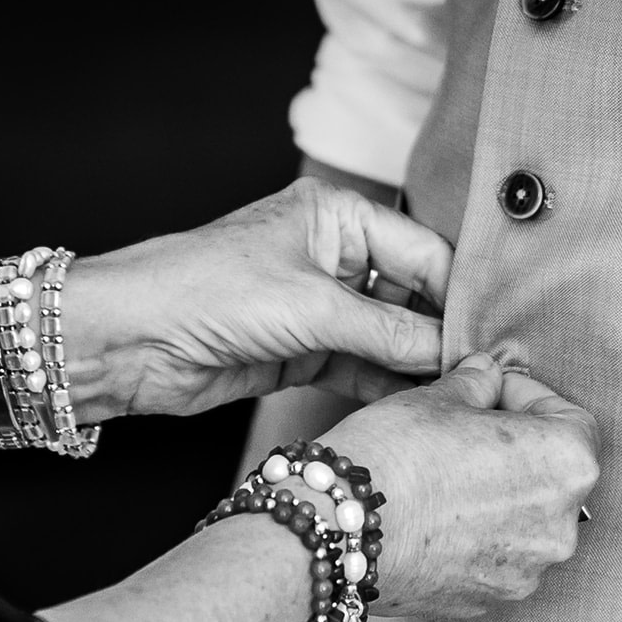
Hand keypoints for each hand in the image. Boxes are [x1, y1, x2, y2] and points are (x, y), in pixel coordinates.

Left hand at [64, 178, 450, 419]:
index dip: (458, 295)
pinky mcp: (301, 352)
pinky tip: (417, 406)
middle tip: (487, 373)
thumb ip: (388, 331)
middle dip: (441, 333)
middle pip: (411, 296)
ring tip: (461, 395)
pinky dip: (385, 386)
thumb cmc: (205, 290)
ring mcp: (316, 307)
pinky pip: (360, 368)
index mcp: (337, 216)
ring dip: (417, 366)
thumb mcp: (310, 307)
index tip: (494, 338)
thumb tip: (453, 351)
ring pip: (388, 337)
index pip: (423, 252)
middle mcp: (331, 256)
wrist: (127, 339)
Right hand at [322, 352, 601, 618]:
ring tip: (442, 477)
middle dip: (513, 450)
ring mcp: (526, 572)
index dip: (527, 396)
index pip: (572, 417)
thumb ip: (477, 382)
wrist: (338, 531)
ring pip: (523, 520)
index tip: (491, 390)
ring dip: (495, 496)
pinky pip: (494, 557)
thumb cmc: (394, 457)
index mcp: (568, 464)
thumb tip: (486, 375)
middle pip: (551, 474)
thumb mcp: (438, 397)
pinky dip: (473, 537)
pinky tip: (431, 517)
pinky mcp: (489, 601)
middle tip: (463, 431)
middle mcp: (561, 526)